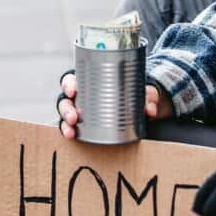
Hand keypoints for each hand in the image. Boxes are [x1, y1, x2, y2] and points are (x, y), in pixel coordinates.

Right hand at [57, 70, 174, 139]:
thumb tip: (150, 109)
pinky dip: (69, 131)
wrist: (139, 108)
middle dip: (66, 108)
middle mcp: (82, 95)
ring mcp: (81, 111)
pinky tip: (72, 136)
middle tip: (74, 117)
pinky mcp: (84, 125)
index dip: (69, 84)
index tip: (73, 91)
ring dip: (65, 123)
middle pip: (66, 99)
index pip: (73, 79)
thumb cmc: (135, 93)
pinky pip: (71, 127)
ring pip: (65, 114)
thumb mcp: (143, 91)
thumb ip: (149, 96)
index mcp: (90, 81)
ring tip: (72, 132)